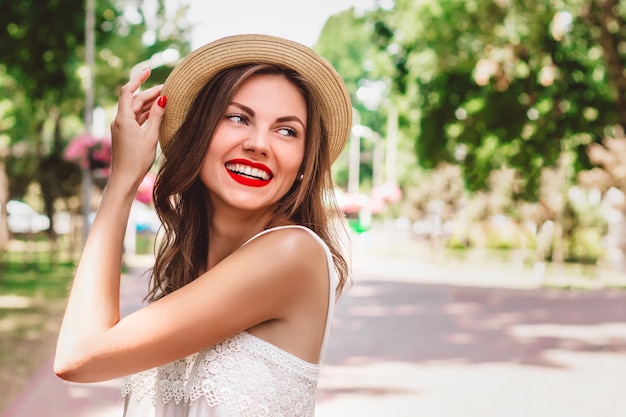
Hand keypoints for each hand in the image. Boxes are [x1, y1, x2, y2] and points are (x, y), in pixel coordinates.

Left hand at [109, 68, 164, 187]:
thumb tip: (163, 99)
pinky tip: (159, 115)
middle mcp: (120, 120)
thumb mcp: (150, 136)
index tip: (149, 70)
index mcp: (123, 118)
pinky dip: (148, 115)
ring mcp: (122, 127)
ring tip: (167, 100)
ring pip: (137, 110)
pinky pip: (137, 120)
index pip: (128, 91)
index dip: (138, 79)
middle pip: (135, 100)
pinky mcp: (126, 135)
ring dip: (151, 104)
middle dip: (150, 93)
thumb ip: (157, 116)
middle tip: (168, 89)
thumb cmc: (137, 159)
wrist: (124, 179)